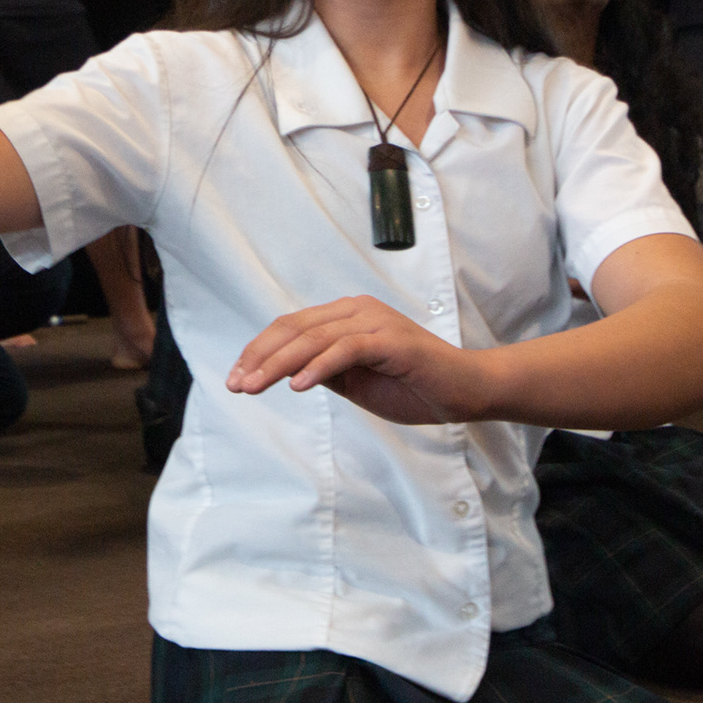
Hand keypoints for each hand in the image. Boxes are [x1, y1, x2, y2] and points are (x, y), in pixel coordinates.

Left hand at [226, 295, 493, 425]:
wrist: (464, 391)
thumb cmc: (412, 386)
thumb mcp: (356, 381)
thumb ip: (324, 371)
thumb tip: (286, 374)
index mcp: (346, 316)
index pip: (291, 327)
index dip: (260, 351)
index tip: (237, 377)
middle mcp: (356, 310)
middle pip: (294, 328)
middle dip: (259, 357)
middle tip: (237, 384)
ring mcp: (374, 322)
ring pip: (313, 339)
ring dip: (278, 365)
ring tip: (255, 387)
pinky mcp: (390, 340)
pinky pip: (345, 350)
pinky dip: (318, 367)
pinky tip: (297, 386)